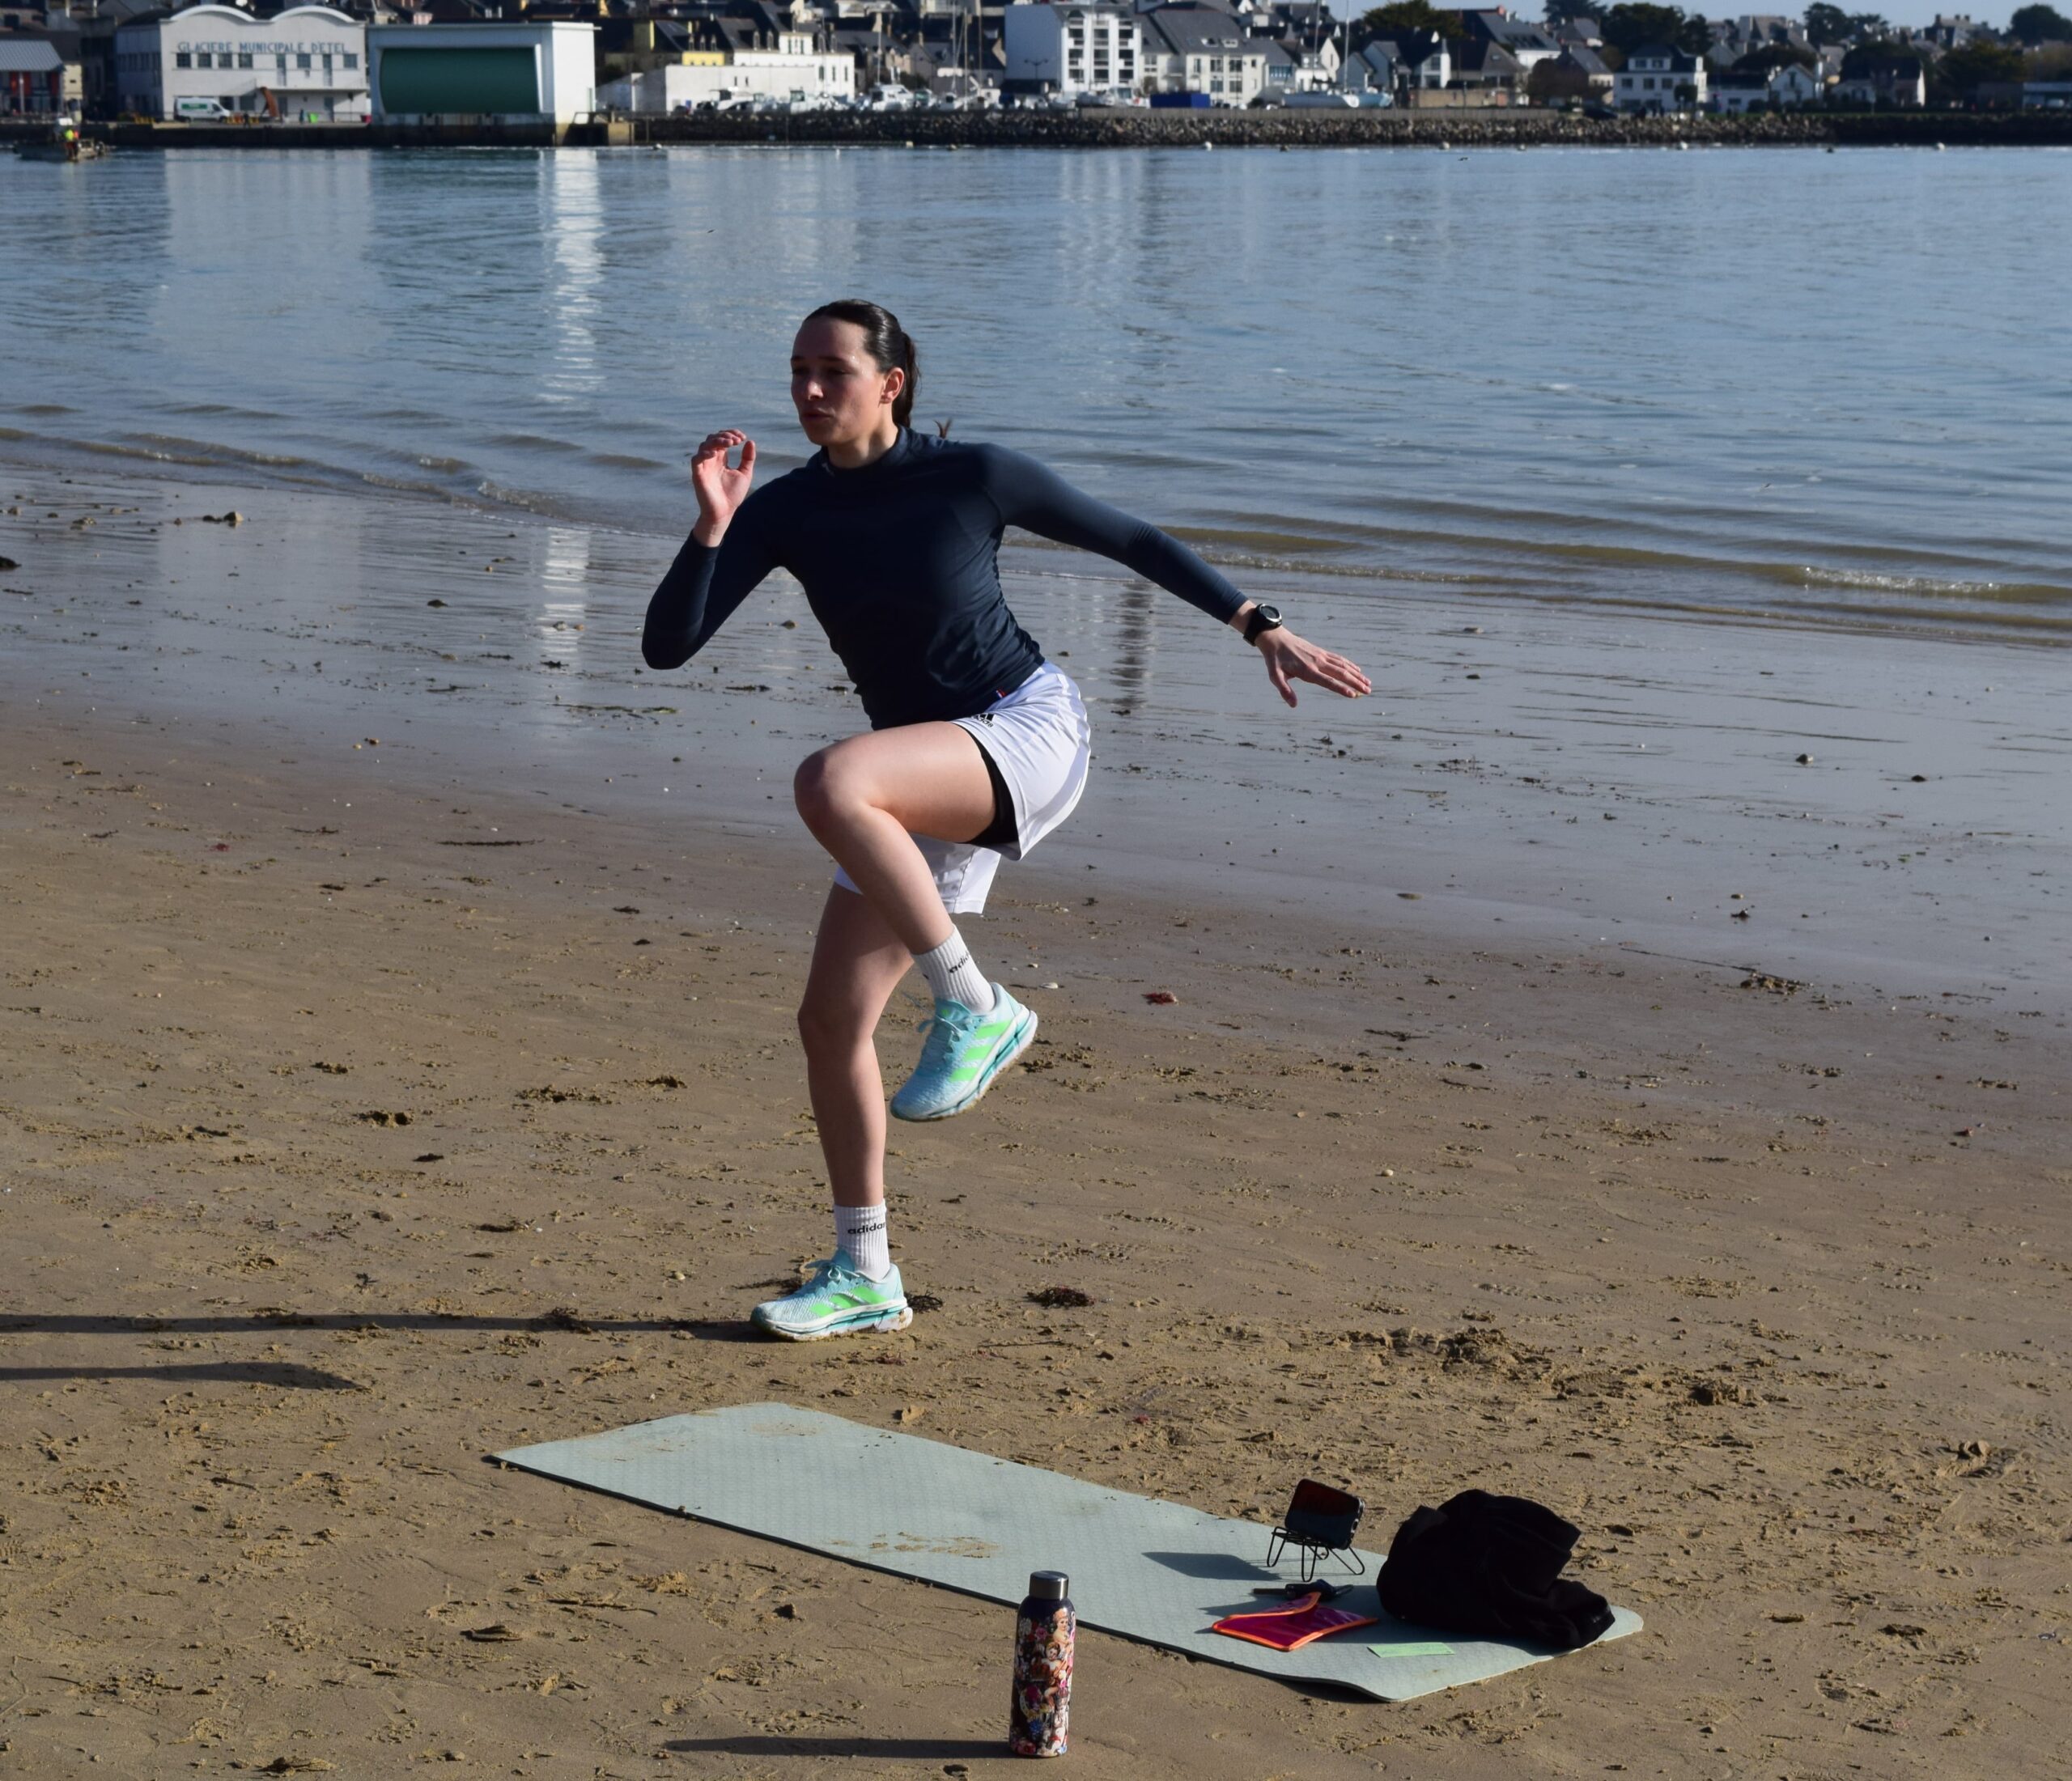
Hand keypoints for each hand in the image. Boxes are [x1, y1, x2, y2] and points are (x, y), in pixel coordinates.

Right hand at [689, 429, 755, 543]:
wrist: (724, 512)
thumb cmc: (732, 495)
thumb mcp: (744, 474)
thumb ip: (747, 458)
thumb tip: (750, 441)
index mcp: (721, 459)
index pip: (723, 439)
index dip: (731, 434)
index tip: (743, 438)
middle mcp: (711, 460)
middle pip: (713, 438)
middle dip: (725, 435)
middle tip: (737, 440)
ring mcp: (704, 466)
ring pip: (704, 445)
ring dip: (717, 440)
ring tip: (730, 443)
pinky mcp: (698, 474)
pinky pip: (696, 459)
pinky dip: (704, 453)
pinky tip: (716, 454)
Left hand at [1256, 629, 1370, 707]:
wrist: (1276, 638)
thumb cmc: (1274, 659)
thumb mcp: (1275, 676)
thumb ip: (1285, 690)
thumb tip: (1294, 705)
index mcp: (1308, 670)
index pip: (1328, 681)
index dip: (1342, 689)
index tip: (1354, 695)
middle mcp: (1318, 662)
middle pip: (1341, 674)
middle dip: (1356, 683)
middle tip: (1368, 692)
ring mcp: (1321, 656)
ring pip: (1343, 666)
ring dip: (1357, 675)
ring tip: (1368, 683)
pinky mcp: (1321, 652)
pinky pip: (1339, 659)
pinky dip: (1350, 665)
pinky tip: (1357, 670)